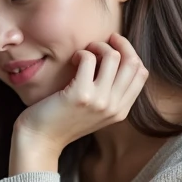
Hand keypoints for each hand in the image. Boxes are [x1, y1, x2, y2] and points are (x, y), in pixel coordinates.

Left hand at [10, 34, 148, 173]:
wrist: (40, 139)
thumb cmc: (63, 121)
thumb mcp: (95, 111)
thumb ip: (109, 93)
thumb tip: (116, 58)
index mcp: (121, 110)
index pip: (141, 73)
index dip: (130, 53)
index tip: (114, 46)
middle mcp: (114, 107)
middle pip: (133, 63)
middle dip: (119, 44)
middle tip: (100, 42)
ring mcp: (99, 101)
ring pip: (113, 57)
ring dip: (97, 46)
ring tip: (83, 53)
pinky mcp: (81, 94)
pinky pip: (88, 58)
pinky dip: (81, 53)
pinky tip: (72, 61)